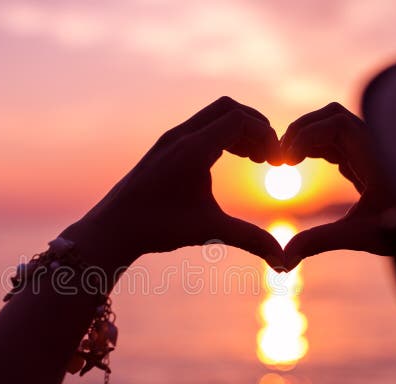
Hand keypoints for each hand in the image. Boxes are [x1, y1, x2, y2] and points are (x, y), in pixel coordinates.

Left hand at [62, 97, 286, 270]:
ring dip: (238, 130)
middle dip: (255, 127)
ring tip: (255, 160)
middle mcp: (180, 136)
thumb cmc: (157, 229)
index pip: (239, 119)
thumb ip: (250, 239)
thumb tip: (283, 262)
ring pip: (214, 115)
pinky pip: (200, 126)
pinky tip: (230, 162)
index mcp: (192, 149)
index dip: (265, 135)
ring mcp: (170, 138)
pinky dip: (221, 135)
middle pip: (229, 108)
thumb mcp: (208, 231)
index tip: (276, 162)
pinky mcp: (164, 146)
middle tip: (269, 157)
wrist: (112, 229)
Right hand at [279, 102, 395, 269]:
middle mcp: (375, 144)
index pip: (336, 123)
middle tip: (280, 158)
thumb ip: (321, 242)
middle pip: (331, 117)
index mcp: (378, 152)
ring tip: (285, 162)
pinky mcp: (367, 160)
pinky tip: (297, 165)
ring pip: (332, 127)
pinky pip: (336, 143)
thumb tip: (285, 259)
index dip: (305, 136)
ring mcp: (371, 150)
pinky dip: (313, 148)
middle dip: (301, 131)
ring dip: (305, 139)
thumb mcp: (361, 236)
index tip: (285, 161)